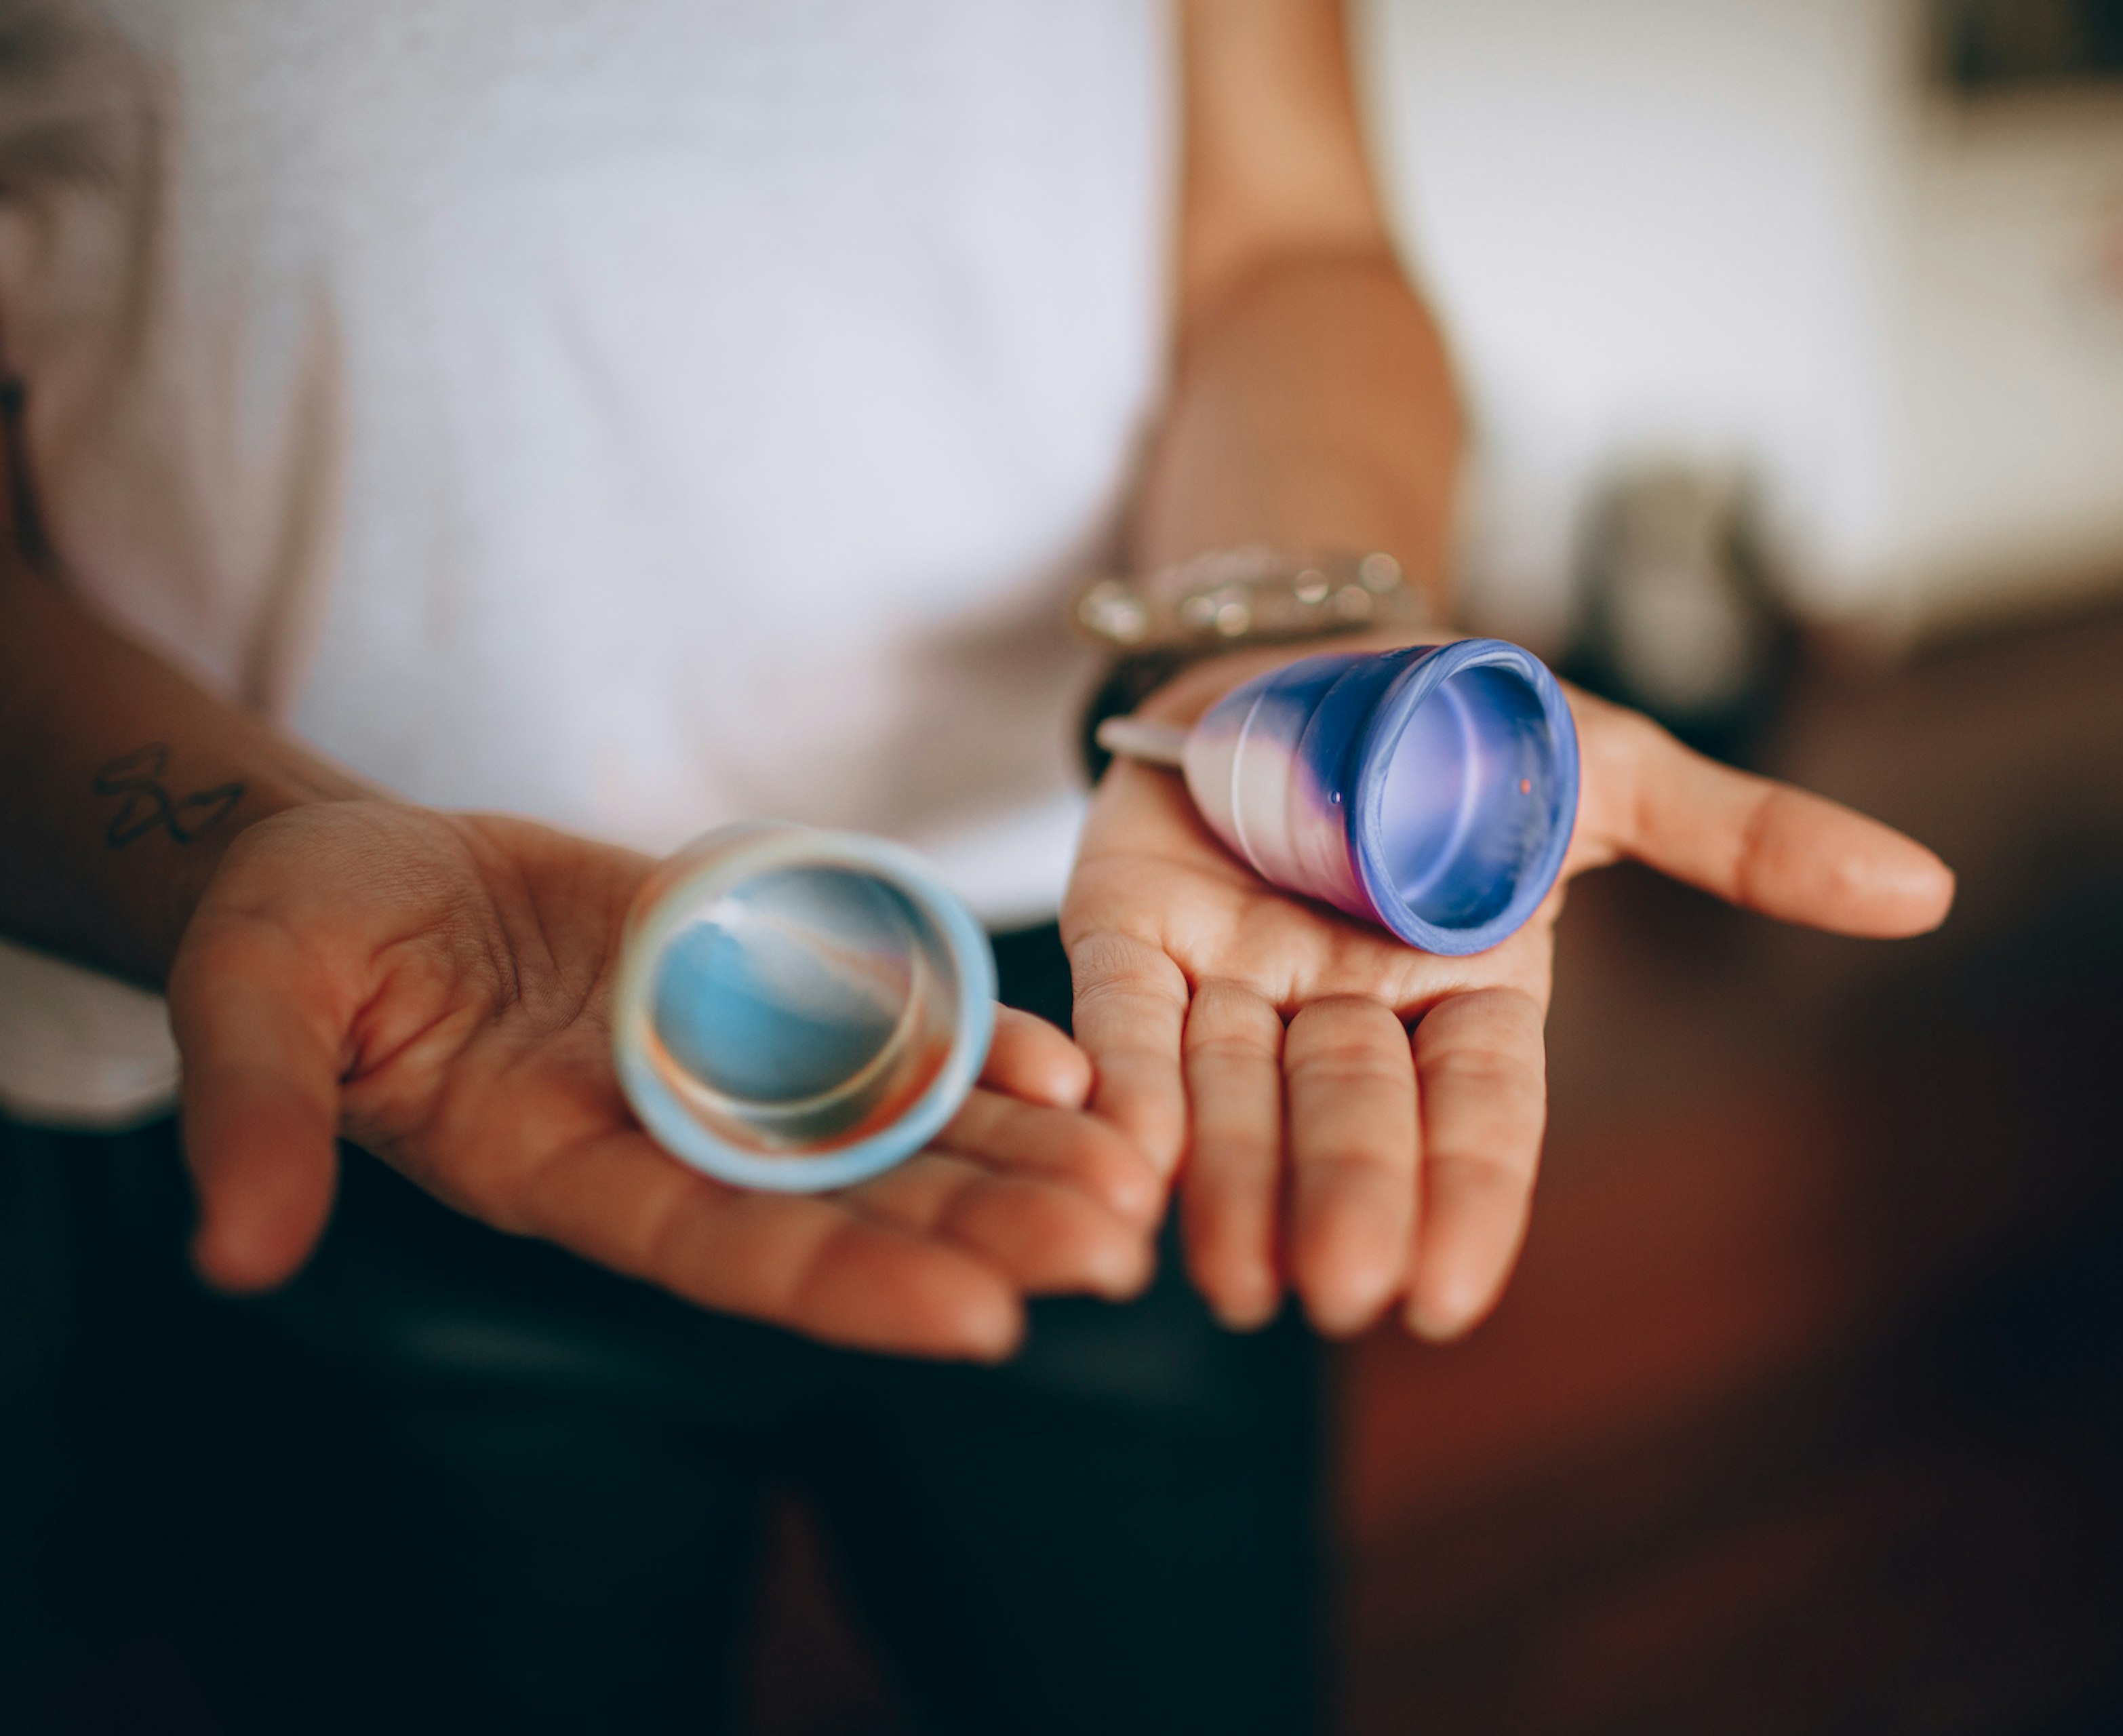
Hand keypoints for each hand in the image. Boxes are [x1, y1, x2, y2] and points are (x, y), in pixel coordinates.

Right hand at [169, 801, 1161, 1359]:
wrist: (358, 873)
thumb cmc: (295, 942)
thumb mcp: (251, 1008)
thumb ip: (256, 1120)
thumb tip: (232, 1253)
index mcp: (560, 1171)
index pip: (722, 1250)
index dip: (848, 1284)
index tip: (980, 1324)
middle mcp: (666, 1138)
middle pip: (845, 1203)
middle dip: (980, 1232)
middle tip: (1116, 1255)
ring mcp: (719, 1065)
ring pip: (890, 1130)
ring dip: (1012, 1155)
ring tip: (1138, 1181)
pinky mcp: (756, 985)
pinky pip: (881, 1027)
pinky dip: (974, 1046)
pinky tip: (1071, 1067)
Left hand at [1062, 640, 1953, 1340]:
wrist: (1309, 644)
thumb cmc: (1470, 730)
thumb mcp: (1609, 770)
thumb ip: (1744, 838)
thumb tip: (1928, 890)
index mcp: (1468, 988)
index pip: (1478, 1112)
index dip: (1468, 1196)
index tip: (1449, 1297)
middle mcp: (1347, 1008)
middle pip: (1349, 1118)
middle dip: (1345, 1203)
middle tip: (1337, 1296)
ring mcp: (1233, 974)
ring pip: (1232, 1093)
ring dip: (1228, 1187)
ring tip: (1228, 1281)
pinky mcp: (1132, 926)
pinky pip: (1120, 1013)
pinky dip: (1119, 1080)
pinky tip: (1117, 1158)